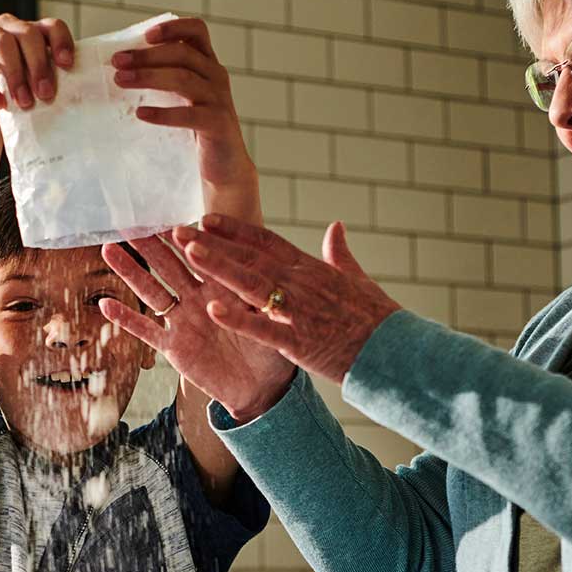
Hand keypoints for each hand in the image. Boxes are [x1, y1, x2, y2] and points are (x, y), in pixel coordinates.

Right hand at [0, 13, 76, 136]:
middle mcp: (7, 28)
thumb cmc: (10, 101)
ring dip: (16, 74)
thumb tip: (79, 94)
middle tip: (46, 94)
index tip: (67, 65)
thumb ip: (50, 83)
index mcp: (31, 35)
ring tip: (24, 102)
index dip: (61, 41)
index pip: (51, 26)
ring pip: (3, 43)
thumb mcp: (34, 90)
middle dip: (39, 64)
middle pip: (27, 33)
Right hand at [101, 226, 296, 421]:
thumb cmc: (270, 351)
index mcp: (222, 288)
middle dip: (150, 244)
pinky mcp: (173, 347)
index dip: (185, 239)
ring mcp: (182, 322)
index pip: (200, 257)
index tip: (168, 217)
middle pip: (169, 266)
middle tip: (129, 222)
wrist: (261, 388)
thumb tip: (262, 266)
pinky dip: (126, 318)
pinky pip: (146, 330)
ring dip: (130, 271)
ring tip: (109, 248)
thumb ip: (258, 294)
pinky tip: (105, 304)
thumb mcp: (269, 319)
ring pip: (151, 291)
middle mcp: (197, 299)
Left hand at [111, 17, 256, 215]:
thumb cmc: (196, 130)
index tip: (145, 35)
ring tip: (120, 81)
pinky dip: (163, 113)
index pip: (197, 31)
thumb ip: (165, 78)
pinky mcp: (218, 125)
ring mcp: (219, 100)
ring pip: (183, 79)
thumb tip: (120, 67)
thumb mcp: (183, 98)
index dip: (173, 27)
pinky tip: (141, 114)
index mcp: (208, 65)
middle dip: (146, 55)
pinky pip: (188, 114)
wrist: (225, 166)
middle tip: (116, 62)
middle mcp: (216, 77)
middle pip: (182, 53)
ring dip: (148, 77)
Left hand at [172, 216, 404, 385]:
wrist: (393, 352)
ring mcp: (299, 311)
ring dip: (220, 267)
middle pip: (250, 257)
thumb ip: (339, 252)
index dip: (234, 229)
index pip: (266, 241)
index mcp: (311, 268)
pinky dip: (239, 318)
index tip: (205, 218)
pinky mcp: (299, 341)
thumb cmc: (375, 318)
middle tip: (178, 230)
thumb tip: (335, 227)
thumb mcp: (356, 279)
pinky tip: (213, 309)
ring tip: (189, 253)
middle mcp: (301, 283)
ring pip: (252, 284)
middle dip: (213, 243)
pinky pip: (264, 328)